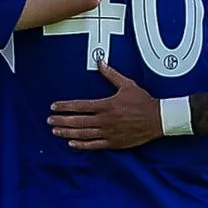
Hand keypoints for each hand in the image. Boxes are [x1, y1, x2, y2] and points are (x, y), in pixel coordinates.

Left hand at [47, 61, 161, 150]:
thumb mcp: (127, 85)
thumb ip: (111, 74)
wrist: (158, 119)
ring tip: (55, 131)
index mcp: (106, 105)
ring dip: (67, 132)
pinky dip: (81, 145)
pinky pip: (94, 145)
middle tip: (49, 120)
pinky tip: (71, 143)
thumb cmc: (143, 102)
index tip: (54, 106)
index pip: (80, 106)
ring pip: (83, 134)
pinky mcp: (113, 143)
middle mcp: (105, 120)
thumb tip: (100, 62)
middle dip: (61, 120)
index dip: (65, 106)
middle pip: (77, 121)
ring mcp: (108, 133)